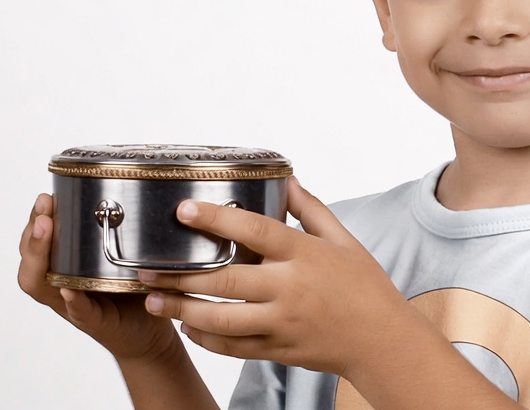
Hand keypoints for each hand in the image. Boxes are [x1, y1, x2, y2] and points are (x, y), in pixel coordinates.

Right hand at [16, 193, 181, 363]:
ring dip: (41, 256)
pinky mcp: (94, 322)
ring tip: (47, 230)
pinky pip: (78, 311)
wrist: (149, 330)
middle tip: (44, 208)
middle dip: (33, 232)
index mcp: (63, 268)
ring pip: (40, 285)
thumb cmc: (132, 289)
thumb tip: (129, 187)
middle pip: (31, 261)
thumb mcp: (122, 255)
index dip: (35, 221)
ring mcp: (73, 305)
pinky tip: (68, 287)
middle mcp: (60, 285)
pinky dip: (72, 299)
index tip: (45, 198)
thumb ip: (118, 231)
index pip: (36, 243)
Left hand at [137, 179, 417, 378]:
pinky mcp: (277, 349)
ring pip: (221, 318)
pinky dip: (205, 338)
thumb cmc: (365, 287)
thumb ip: (311, 210)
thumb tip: (288, 180)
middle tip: (147, 267)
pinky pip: (232, 346)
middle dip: (181, 274)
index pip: (254, 232)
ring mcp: (281, 323)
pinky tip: (187, 326)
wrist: (383, 341)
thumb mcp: (344, 240)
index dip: (216, 220)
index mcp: (305, 255)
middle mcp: (289, 289)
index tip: (184, 209)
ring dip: (182, 309)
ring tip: (154, 299)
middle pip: (225, 280)